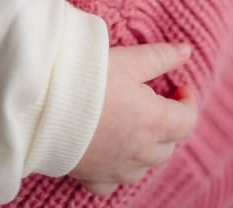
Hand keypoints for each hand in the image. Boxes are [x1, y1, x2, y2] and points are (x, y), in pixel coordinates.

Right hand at [69, 42, 196, 195]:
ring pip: (145, 165)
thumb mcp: (128, 60)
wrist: (44, 104)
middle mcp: (141, 151)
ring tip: (135, 123)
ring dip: (148, 147)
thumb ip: (160, 57)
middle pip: (169, 145)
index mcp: (154, 121)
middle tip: (158, 100)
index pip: (187, 120)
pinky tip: (111, 152)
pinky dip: (118, 168)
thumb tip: (186, 51)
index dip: (188, 102)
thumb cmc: (88, 77)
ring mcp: (118, 168)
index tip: (180, 87)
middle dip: (170, 123)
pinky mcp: (93, 176)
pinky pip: (114, 181)